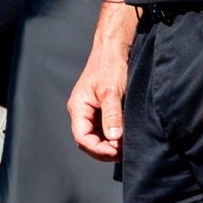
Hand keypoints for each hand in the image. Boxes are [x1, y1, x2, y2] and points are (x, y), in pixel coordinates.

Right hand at [68, 25, 130, 162]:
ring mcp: (90, 112)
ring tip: (125, 147)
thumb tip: (114, 138)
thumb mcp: (112, 91)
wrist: (113, 49)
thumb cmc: (109, 66)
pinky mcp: (100, 110)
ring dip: (108, 145)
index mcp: (78, 108)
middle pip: (87, 141)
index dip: (98, 148)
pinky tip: (124, 138)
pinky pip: (103, 129)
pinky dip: (112, 136)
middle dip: (103, 150)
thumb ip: (112, 115)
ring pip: (96, 137)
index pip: (82, 137)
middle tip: (122, 152)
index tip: (115, 151)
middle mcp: (81, 112)